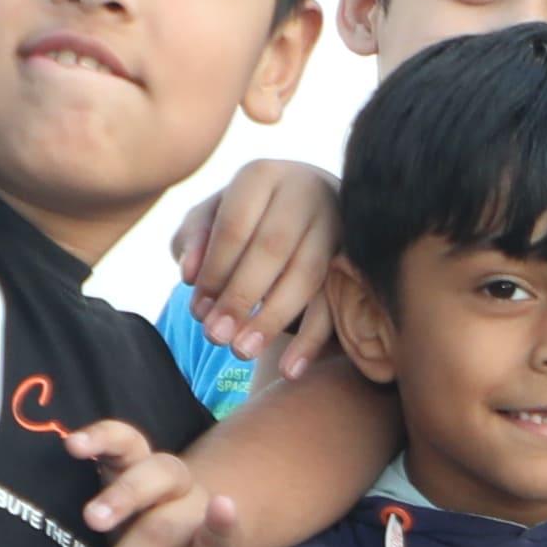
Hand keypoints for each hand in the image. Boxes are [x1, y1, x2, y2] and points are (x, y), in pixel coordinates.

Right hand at [64, 419, 250, 546]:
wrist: (164, 546)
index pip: (220, 540)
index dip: (222, 525)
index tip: (223, 506)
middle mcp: (191, 507)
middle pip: (166, 523)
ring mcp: (163, 480)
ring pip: (155, 471)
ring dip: (122, 496)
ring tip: (92, 517)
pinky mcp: (132, 459)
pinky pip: (121, 441)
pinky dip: (100, 438)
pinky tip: (74, 445)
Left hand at [160, 156, 344, 365]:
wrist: (305, 208)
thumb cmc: (245, 218)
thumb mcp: (211, 217)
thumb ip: (194, 238)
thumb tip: (191, 274)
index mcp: (263, 175)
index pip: (236, 225)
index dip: (214, 271)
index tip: (197, 310)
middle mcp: (305, 191)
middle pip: (273, 248)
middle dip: (241, 297)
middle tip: (216, 337)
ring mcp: (336, 224)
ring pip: (307, 275)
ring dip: (274, 319)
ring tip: (242, 352)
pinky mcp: (355, 259)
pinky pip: (336, 301)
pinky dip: (313, 340)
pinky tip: (291, 370)